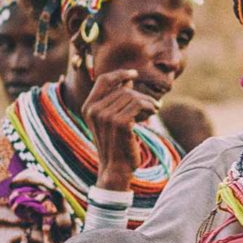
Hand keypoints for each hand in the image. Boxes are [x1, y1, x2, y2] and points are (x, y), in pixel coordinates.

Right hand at [82, 69, 159, 190]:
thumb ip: (117, 99)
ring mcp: (105, 116)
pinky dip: (149, 106)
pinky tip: (153, 113)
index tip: (134, 74)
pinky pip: (138, 104)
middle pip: (123, 88)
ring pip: (132, 96)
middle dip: (140, 95)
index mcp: (88, 107)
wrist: (116, 169)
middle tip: (153, 105)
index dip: (120, 73)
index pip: (103, 80)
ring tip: (154, 110)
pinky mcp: (119, 123)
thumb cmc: (116, 144)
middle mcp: (93, 110)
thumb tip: (128, 79)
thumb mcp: (113, 119)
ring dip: (147, 102)